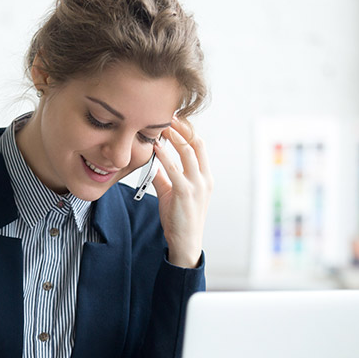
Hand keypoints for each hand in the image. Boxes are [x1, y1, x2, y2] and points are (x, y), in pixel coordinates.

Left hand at [152, 116, 212, 267]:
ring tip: (161, 125)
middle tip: (167, 115)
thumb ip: (164, 177)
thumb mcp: (172, 193)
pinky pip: (174, 168)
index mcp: (205, 177)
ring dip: (174, 136)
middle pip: (195, 143)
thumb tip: (154, 164)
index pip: (199, 146)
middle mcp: (204, 178)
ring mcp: (196, 185)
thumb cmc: (180, 219)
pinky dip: (164, 155)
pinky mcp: (184, 193)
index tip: (174, 119)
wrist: (185, 242)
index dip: (187, 130)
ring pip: (187, 151)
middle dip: (182, 127)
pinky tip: (155, 146)